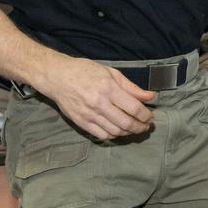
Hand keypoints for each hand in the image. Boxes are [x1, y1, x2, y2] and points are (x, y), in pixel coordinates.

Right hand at [38, 57, 154, 139]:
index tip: (150, 116)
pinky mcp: (81, 122)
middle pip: (126, 123)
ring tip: (135, 128)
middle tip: (146, 126)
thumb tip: (150, 96)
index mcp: (108, 88)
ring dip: (128, 132)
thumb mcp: (111, 73)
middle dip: (140, 127)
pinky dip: (114, 135)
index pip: (133, 108)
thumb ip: (131, 87)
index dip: (145, 115)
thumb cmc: (85, 71)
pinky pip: (102, 135)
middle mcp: (99, 103)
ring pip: (115, 131)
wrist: (57, 77)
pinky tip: (119, 130)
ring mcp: (89, 115)